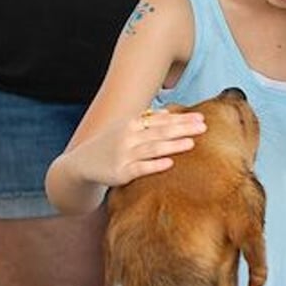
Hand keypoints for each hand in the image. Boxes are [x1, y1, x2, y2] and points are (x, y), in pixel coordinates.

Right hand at [70, 109, 205, 187]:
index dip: (181, 118)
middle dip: (183, 128)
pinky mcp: (120, 173)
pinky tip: (170, 163)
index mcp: (132, 124)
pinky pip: (140, 168)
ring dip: (173, 145)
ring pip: (152, 148)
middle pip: (160, 132)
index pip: (161, 120)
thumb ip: (147, 120)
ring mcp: (124, 155)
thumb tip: (168, 112)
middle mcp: (128, 137)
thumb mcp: (125, 128)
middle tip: (203, 127)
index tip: (201, 117)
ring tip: (191, 143)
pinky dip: (155, 165)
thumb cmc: (110, 144)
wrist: (81, 164)